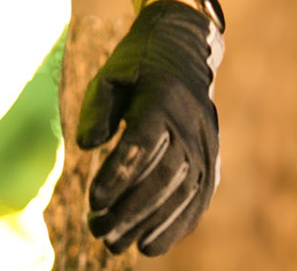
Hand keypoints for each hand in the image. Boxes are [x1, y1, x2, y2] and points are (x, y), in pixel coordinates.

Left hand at [75, 0, 222, 256]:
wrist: (184, 51)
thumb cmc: (137, 65)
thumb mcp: (111, 75)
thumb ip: (97, 109)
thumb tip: (85, 147)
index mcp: (160, 101)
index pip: (141, 145)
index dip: (118, 174)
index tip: (93, 199)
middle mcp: (189, 126)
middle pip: (162, 177)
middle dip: (130, 209)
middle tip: (97, 230)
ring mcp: (205, 146)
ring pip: (181, 194)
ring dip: (150, 224)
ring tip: (117, 245)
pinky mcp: (211, 161)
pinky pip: (198, 200)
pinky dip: (177, 226)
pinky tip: (152, 245)